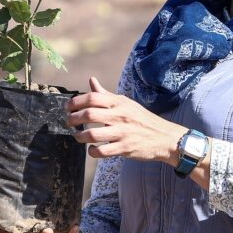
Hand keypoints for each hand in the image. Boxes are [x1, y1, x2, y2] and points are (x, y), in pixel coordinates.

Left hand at [67, 77, 182, 163]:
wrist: (164, 137)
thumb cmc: (142, 119)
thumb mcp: (125, 103)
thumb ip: (106, 94)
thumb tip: (91, 80)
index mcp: (119, 103)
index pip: (92, 97)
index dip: (76, 102)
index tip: (68, 108)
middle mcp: (120, 115)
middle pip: (89, 114)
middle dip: (74, 119)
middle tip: (69, 123)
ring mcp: (122, 132)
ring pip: (93, 134)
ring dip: (80, 136)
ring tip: (78, 136)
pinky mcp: (125, 148)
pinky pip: (102, 151)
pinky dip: (92, 152)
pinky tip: (92, 150)